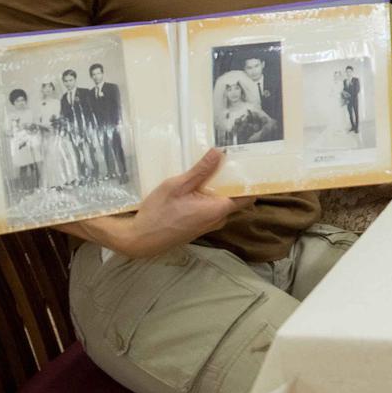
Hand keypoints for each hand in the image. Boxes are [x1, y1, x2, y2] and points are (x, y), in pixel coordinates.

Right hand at [122, 148, 241, 257]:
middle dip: (233, 181)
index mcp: (218, 209)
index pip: (248, 196)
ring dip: (219, 188)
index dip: (252, 181)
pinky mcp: (199, 226)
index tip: (251, 165)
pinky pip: (212, 209)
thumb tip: (220, 152)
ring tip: (212, 169)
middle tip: (228, 160)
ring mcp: (209, 225)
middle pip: (236, 198)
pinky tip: (198, 185)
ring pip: (222, 203)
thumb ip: (201, 170)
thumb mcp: (177, 186)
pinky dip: (209, 197)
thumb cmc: (157, 213)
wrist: (139, 240)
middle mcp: (218, 219)